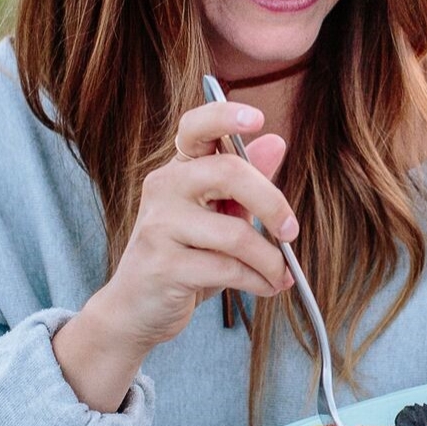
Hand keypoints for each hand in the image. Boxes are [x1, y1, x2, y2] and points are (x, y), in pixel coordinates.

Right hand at [53, 100, 296, 410]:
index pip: (196, 128)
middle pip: (227, 172)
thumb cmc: (184, 259)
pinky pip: (227, 269)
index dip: (225, 115)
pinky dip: (258, 281)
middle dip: (272, 203)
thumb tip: (276, 141)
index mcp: (179, 170)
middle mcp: (163, 189)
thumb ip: (247, 182)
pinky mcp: (163, 266)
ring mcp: (158, 226)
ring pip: (234, 233)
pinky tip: (266, 288)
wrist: (135, 310)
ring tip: (280, 274)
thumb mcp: (219, 218)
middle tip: (291, 231)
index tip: (257, 118)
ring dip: (270, 260)